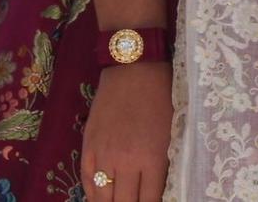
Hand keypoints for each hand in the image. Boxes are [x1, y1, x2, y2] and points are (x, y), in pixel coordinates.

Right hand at [83, 62, 171, 200]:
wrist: (134, 69)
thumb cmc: (161, 97)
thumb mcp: (171, 134)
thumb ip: (162, 166)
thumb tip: (156, 190)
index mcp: (152, 159)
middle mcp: (125, 162)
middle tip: (134, 200)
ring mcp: (104, 155)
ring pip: (102, 197)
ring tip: (117, 200)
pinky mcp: (88, 146)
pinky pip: (87, 180)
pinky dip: (93, 193)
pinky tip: (99, 197)